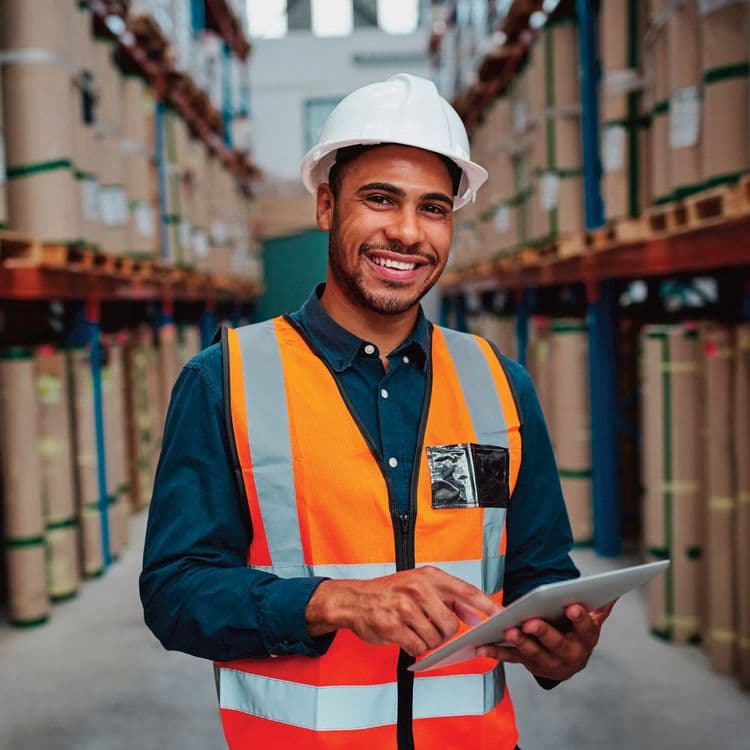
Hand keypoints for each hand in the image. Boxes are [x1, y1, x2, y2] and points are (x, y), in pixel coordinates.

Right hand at [305, 566, 500, 656]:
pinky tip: (404, 636)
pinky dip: (414, 647)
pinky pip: (417, 647)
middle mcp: (418, 588)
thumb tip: (476, 614)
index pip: (467, 591)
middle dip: (444, 632)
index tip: (503, 617)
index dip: (487, 606)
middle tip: (428, 625)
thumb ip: (449, 597)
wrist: (354, 599)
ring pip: (434, 638)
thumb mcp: (420, 584)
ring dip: (427, 640)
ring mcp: (405, 607)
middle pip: (451, 624)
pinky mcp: (393, 626)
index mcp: (429, 576)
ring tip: (413, 628)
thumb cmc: (389, 592)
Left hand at [475, 600, 616, 681]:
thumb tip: (614, 590)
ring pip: (533, 653)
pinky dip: (496, 652)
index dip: (579, 619)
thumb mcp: (590, 622)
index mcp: (586, 641)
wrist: (566, 662)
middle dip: (544, 633)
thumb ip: (599, 607)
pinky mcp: (527, 664)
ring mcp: (547, 662)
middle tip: (531, 622)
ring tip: (509, 630)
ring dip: (520, 642)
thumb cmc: (577, 634)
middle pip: (557, 644)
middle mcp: (569, 655)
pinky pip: (511, 658)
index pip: (586, 629)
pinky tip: (483, 646)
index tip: (572, 606)